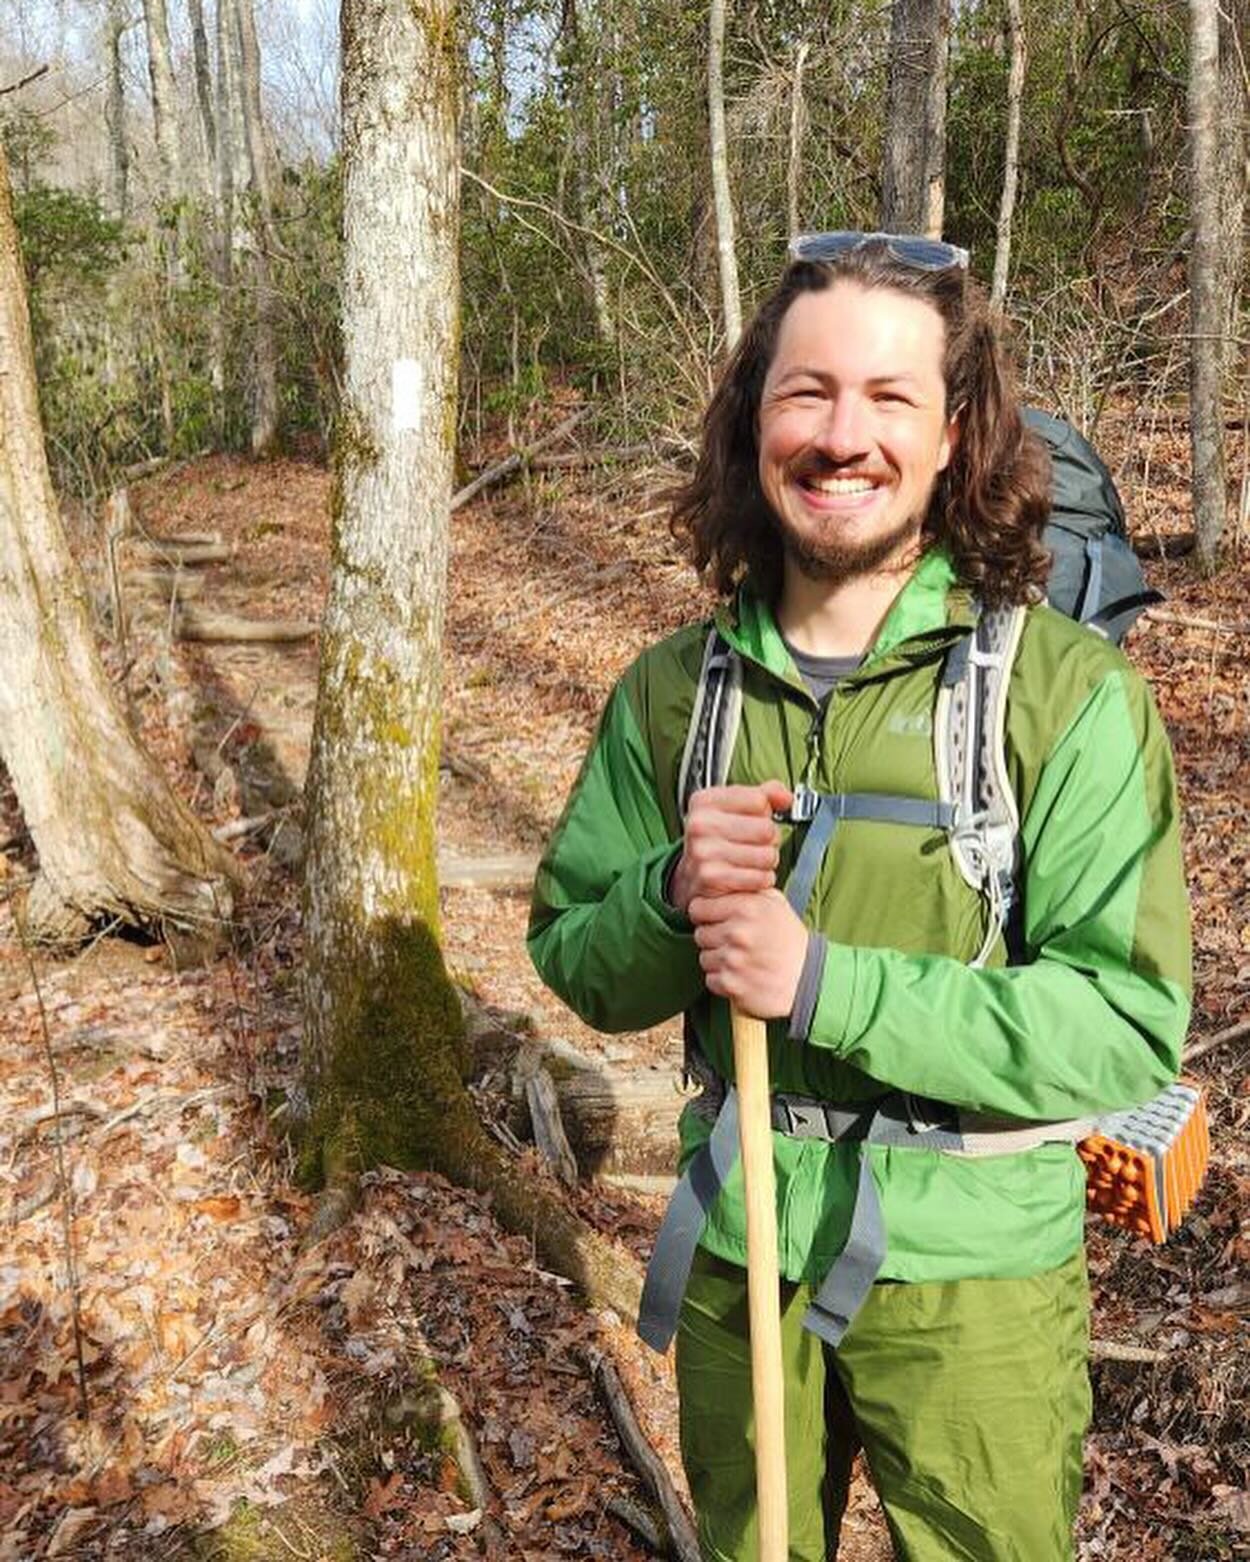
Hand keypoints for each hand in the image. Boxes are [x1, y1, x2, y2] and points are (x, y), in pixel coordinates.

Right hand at [668, 781, 791, 915]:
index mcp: (705, 801)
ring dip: (766, 863)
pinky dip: (761, 880)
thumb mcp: (735, 809)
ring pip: (767, 856)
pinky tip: (746, 876)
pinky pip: (760, 878)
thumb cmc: (718, 841)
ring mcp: (704, 852)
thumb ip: (764, 795)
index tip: (752, 820)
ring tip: (750, 862)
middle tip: (754, 845)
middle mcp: (700, 824)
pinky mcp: (712, 878)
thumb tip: (786, 797)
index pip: (759, 800)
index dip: (764, 813)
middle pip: (767, 829)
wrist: (691, 878)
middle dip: (769, 840)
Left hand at [690, 888, 807, 1019]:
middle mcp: (737, 932)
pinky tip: (742, 975)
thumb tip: (721, 883)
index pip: (698, 907)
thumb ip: (747, 891)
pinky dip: (723, 980)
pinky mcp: (732, 984)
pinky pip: (711, 979)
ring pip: (704, 957)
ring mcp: (733, 960)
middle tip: (734, 943)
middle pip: (700, 933)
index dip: (705, 914)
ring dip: (718, 960)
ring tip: (741, 960)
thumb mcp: (775, 905)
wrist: (808, 979)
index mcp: (746, 908)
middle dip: (713, 938)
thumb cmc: (790, 940)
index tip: (715, 920)